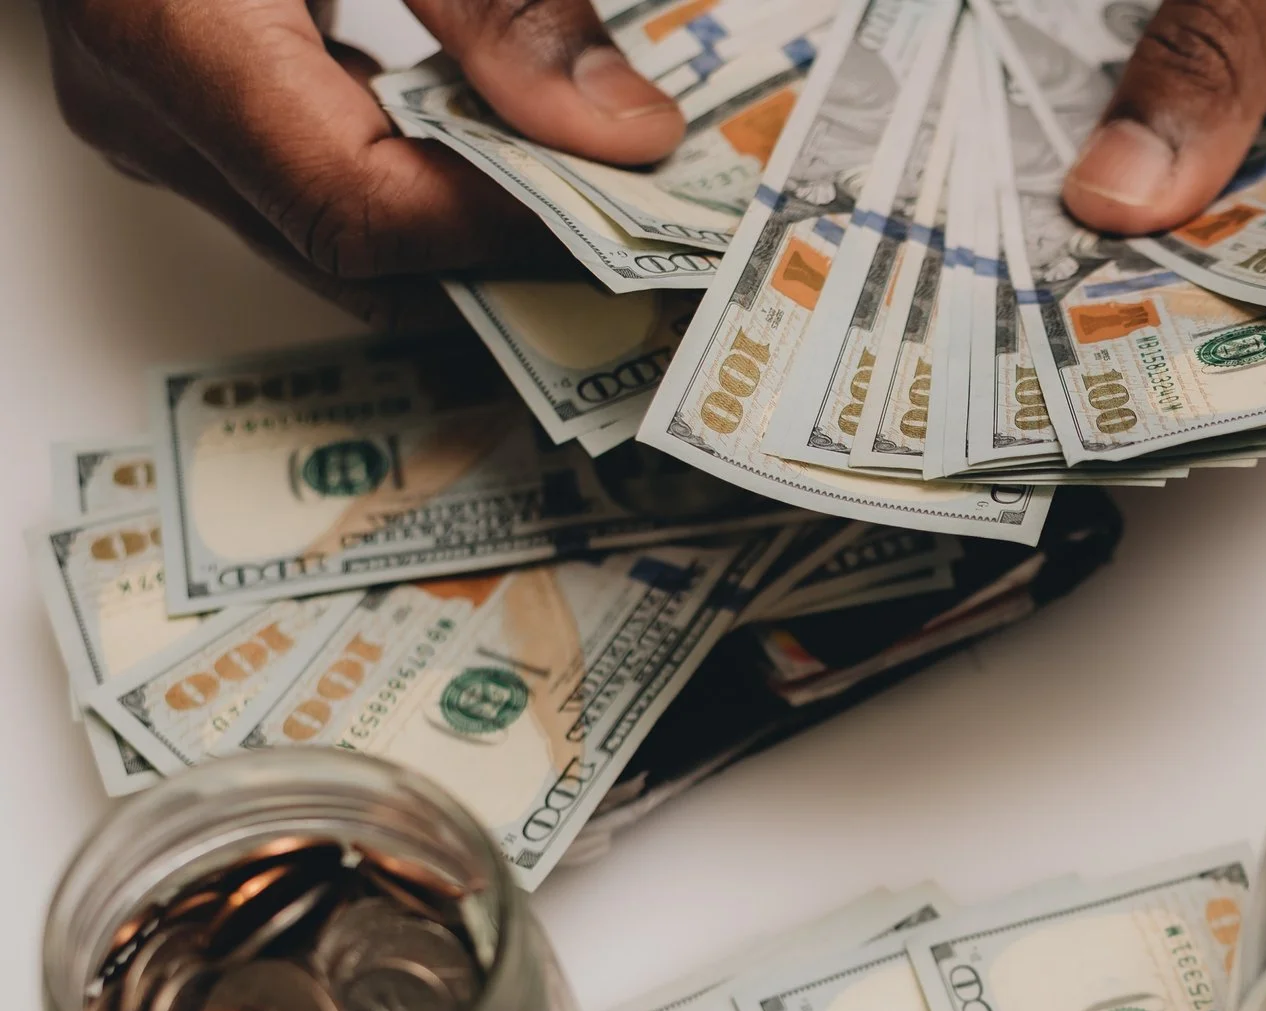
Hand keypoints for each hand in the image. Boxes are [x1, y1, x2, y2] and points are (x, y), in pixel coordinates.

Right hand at [39, 0, 686, 320]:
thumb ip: (499, 1)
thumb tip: (623, 129)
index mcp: (163, 26)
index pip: (355, 203)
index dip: (499, 226)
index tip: (619, 209)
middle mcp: (143, 101)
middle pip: (352, 246)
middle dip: (501, 246)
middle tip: (636, 226)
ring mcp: (150, 112)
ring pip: (338, 229)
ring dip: (470, 216)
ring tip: (594, 186)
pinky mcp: (176, 98)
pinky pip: (312, 173)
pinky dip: (419, 165)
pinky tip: (510, 142)